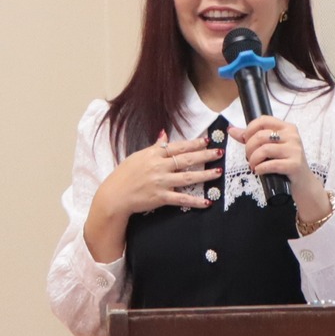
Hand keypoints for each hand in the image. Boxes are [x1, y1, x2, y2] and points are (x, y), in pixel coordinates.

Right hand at [83, 132, 224, 264]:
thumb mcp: (138, 156)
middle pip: (186, 159)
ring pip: (188, 177)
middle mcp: (159, 166)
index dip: (194, 143)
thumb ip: (154, 146)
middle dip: (205, 155)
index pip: (178, 146)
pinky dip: (195, 201)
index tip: (207, 140)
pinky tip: (206, 201)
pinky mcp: (160, 197)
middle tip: (219, 152)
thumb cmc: (124, 174)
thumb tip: (164, 133)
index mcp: (154, 154)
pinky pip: (181, 199)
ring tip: (218, 172)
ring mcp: (161, 182)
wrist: (115, 195)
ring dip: (205, 175)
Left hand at [231, 116, 331, 227]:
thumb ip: (252, 138)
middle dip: (249, 148)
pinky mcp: (295, 165)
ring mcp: (295, 150)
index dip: (249, 129)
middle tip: (249, 158)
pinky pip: (271, 164)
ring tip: (253, 166)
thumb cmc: (285, 163)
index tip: (246, 141)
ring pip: (264, 149)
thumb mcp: (271, 148)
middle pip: (261, 136)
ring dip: (253, 160)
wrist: (303, 184)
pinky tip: (259, 171)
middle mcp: (292, 136)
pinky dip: (260, 168)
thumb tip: (231, 130)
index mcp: (287, 128)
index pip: (263, 120)